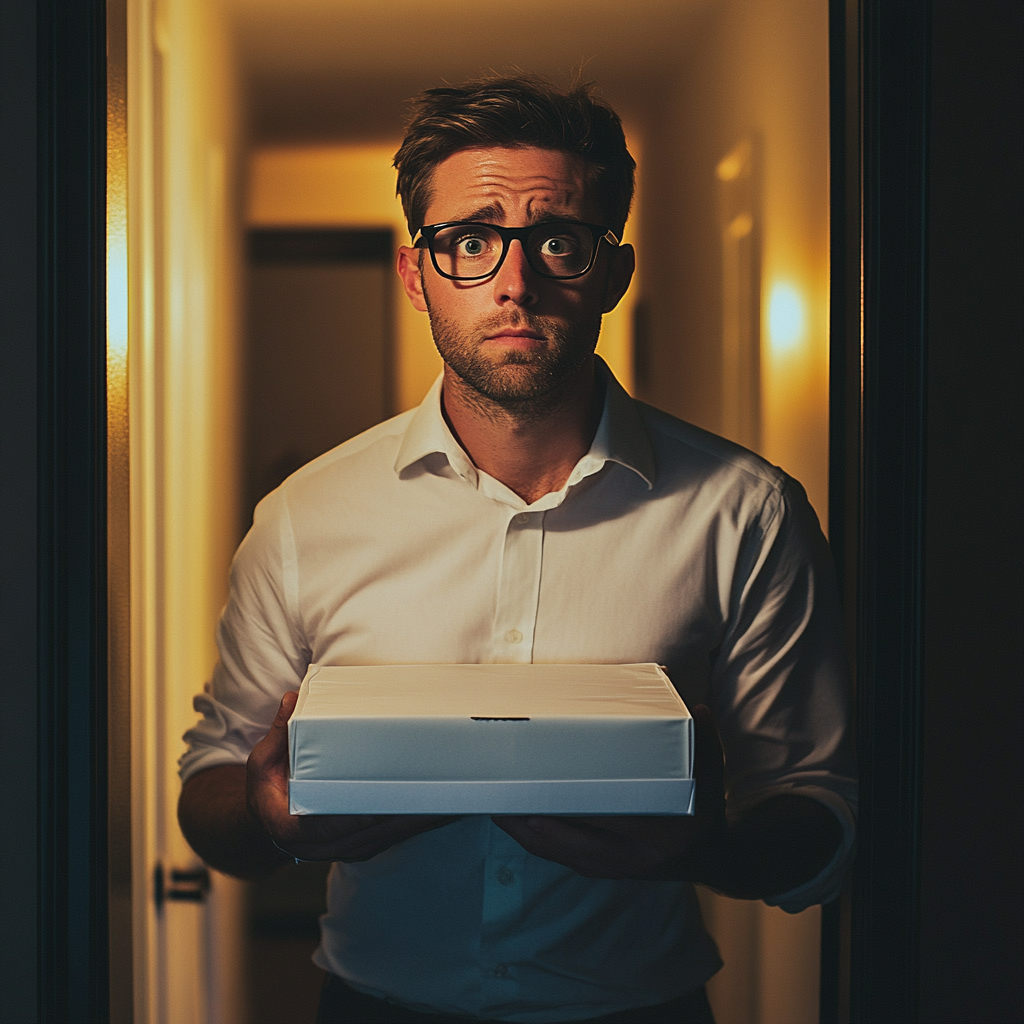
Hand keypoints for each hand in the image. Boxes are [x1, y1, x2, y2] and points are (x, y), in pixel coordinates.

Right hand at [246, 691, 459, 862]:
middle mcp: (326, 847)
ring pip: (391, 835)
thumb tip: (291, 699)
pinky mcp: (366, 845)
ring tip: (450, 791)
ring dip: (420, 816)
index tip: (393, 799)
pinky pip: (395, 835)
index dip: (367, 813)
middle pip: (376, 831)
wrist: (269, 823)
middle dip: (408, 811)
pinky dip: (417, 819)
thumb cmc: (266, 792)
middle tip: (438, 785)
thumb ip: (279, 733)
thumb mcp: (263, 762)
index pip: (337, 825)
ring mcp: (349, 849)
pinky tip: (443, 803)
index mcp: (297, 830)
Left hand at [492, 704, 726, 879]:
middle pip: (570, 841)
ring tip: (497, 810)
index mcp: (657, 831)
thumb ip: (703, 740)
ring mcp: (616, 868)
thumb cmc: (705, 808)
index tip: (539, 789)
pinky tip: (517, 824)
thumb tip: (697, 707)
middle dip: (533, 822)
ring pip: (560, 855)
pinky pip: (563, 859)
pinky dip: (538, 843)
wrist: (713, 857)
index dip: (568, 808)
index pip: (606, 819)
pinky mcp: (605, 871)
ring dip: (526, 835)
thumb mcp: (711, 774)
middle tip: (502, 797)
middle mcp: (633, 856)